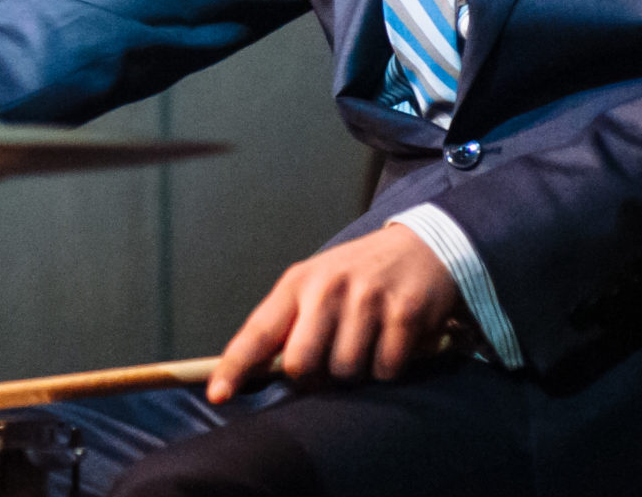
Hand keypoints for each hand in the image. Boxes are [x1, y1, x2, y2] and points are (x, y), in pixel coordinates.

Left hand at [207, 222, 462, 401]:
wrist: (422, 246)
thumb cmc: (358, 275)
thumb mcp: (315, 284)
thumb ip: (289, 323)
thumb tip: (258, 374)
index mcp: (297, 283)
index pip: (258, 332)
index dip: (234, 367)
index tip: (218, 395)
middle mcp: (328, 288)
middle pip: (301, 364)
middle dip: (313, 377)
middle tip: (330, 363)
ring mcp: (368, 300)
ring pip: (346, 373)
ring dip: (357, 372)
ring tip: (367, 343)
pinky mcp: (404, 313)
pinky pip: (387, 370)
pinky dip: (389, 367)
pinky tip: (393, 341)